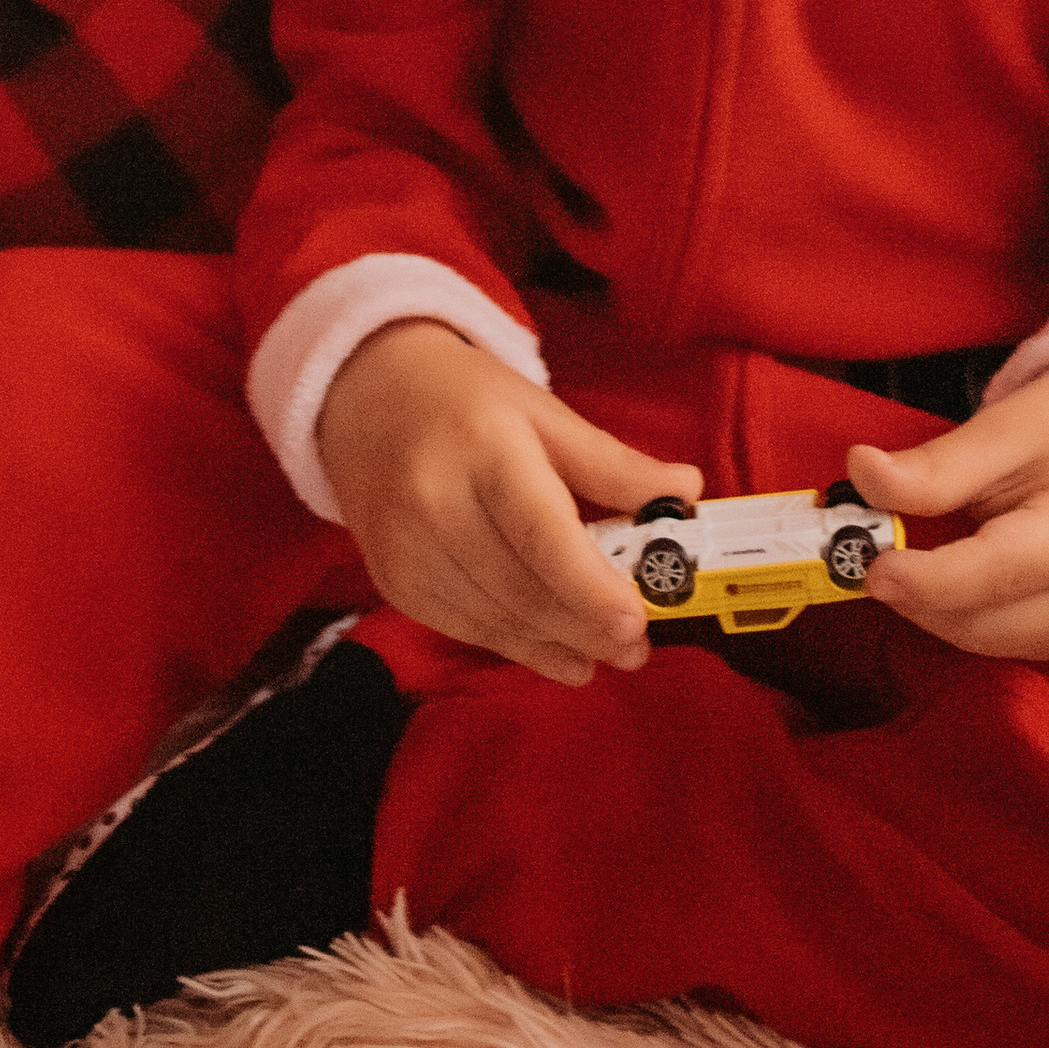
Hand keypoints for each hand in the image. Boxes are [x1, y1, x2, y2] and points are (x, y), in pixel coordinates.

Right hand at [316, 321, 702, 688]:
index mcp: (482, 446)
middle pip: (520, 585)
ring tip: (604, 654)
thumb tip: (686, 490)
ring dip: (555, 644)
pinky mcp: (391, 579)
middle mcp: (433, 499)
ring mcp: (405, 546)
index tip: (636, 622)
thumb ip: (610, 462)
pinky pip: (462, 627)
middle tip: (637, 645)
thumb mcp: (542, 410)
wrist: (362, 392)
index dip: (589, 587)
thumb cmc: (464, 399)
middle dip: (585, 626)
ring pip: (493, 617)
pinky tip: (554, 652)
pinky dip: (513, 644)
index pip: (540, 531)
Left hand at [849, 361, 1048, 663]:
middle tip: (867, 551)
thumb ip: (933, 467)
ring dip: (931, 609)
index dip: (927, 579)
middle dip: (917, 595)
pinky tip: (945, 576)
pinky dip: (958, 618)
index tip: (870, 565)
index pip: (996, 574)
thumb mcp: (999, 429)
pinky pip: (999, 646)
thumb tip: (860, 472)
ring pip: (984, 642)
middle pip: (984, 622)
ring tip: (906, 555)